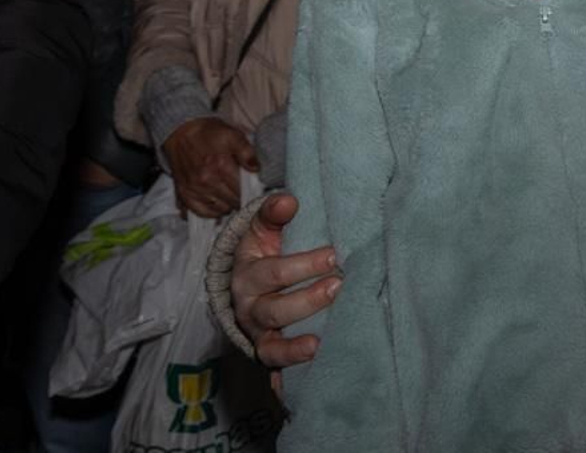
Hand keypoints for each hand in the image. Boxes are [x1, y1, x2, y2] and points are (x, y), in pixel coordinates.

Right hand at [163, 118, 258, 217]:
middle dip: (242, 197)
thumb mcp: (232, 135)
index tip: (255, 187)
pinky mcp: (184, 194)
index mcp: (221, 165)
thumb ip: (247, 151)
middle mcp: (206, 180)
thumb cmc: (210, 134)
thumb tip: (257, 168)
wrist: (182, 133)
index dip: (252, 189)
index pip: (244, 189)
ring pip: (220, 209)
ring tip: (232, 195)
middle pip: (234, 201)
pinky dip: (212, 211)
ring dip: (229, 205)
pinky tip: (219, 203)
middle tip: (244, 191)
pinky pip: (202, 212)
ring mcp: (194, 189)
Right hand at [235, 192, 339, 376]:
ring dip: (295, 348)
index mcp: (248, 275)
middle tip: (338, 287)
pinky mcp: (270, 355)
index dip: (302, 265)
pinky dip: (286, 380)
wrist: (247, 286)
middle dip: (307, 301)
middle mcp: (250, 309)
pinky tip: (303, 384)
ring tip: (319, 344)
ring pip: (271, 347)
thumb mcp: (261, 230)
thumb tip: (288, 201)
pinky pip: (276, 371)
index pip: (273, 272)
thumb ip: (273, 213)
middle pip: (274, 311)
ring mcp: (259, 335)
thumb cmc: (264, 253)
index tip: (333, 255)